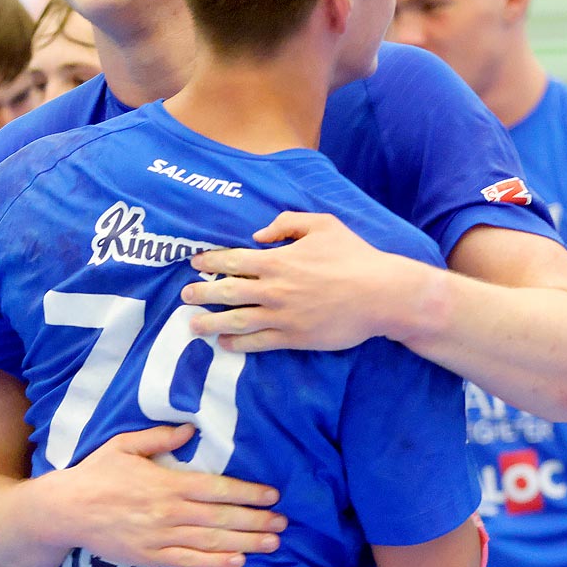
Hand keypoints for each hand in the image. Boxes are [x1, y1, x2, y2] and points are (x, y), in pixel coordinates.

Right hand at [53, 423, 284, 566]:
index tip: (271, 496)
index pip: (217, 489)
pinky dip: (216, 563)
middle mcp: (169, 511)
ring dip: (246, 543)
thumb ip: (160, 438)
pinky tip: (238, 561)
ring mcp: (161, 537)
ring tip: (272, 543)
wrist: (66, 510)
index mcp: (166, 482)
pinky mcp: (151, 557)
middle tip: (282, 523)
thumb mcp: (124, 445)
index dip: (248, 493)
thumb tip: (191, 430)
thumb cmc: (95, 474)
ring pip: (212, 541)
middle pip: (222, 517)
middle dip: (256, 521)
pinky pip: (190, 561)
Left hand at [181, 213, 431, 352]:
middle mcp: (273, 290)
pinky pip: (257, 343)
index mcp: (278, 261)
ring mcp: (281, 317)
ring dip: (210, 323)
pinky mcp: (293, 338)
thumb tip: (258, 235)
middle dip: (201, 293)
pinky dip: (237, 343)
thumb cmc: (354, 256)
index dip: (211, 262)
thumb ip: (288, 223)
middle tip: (185, 295)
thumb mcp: (323, 225)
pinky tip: (225, 343)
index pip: (233, 261)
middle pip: (226, 292)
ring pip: (236, 321)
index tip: (196, 263)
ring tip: (193, 324)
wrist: (381, 295)